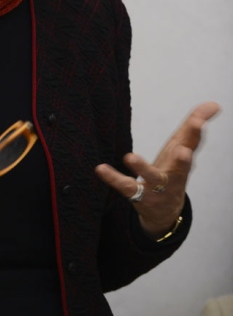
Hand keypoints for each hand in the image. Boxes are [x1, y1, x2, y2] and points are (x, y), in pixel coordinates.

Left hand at [95, 102, 219, 238]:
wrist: (165, 212)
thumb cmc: (174, 171)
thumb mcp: (182, 147)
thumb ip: (194, 124)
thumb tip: (214, 103)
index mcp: (183, 160)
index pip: (192, 144)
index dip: (195, 133)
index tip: (198, 121)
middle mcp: (174, 175)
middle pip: (181, 168)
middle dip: (183, 159)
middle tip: (183, 150)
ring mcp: (157, 188)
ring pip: (152, 178)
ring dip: (143, 169)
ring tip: (130, 157)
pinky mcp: (139, 195)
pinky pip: (125, 186)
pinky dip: (113, 178)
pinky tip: (100, 168)